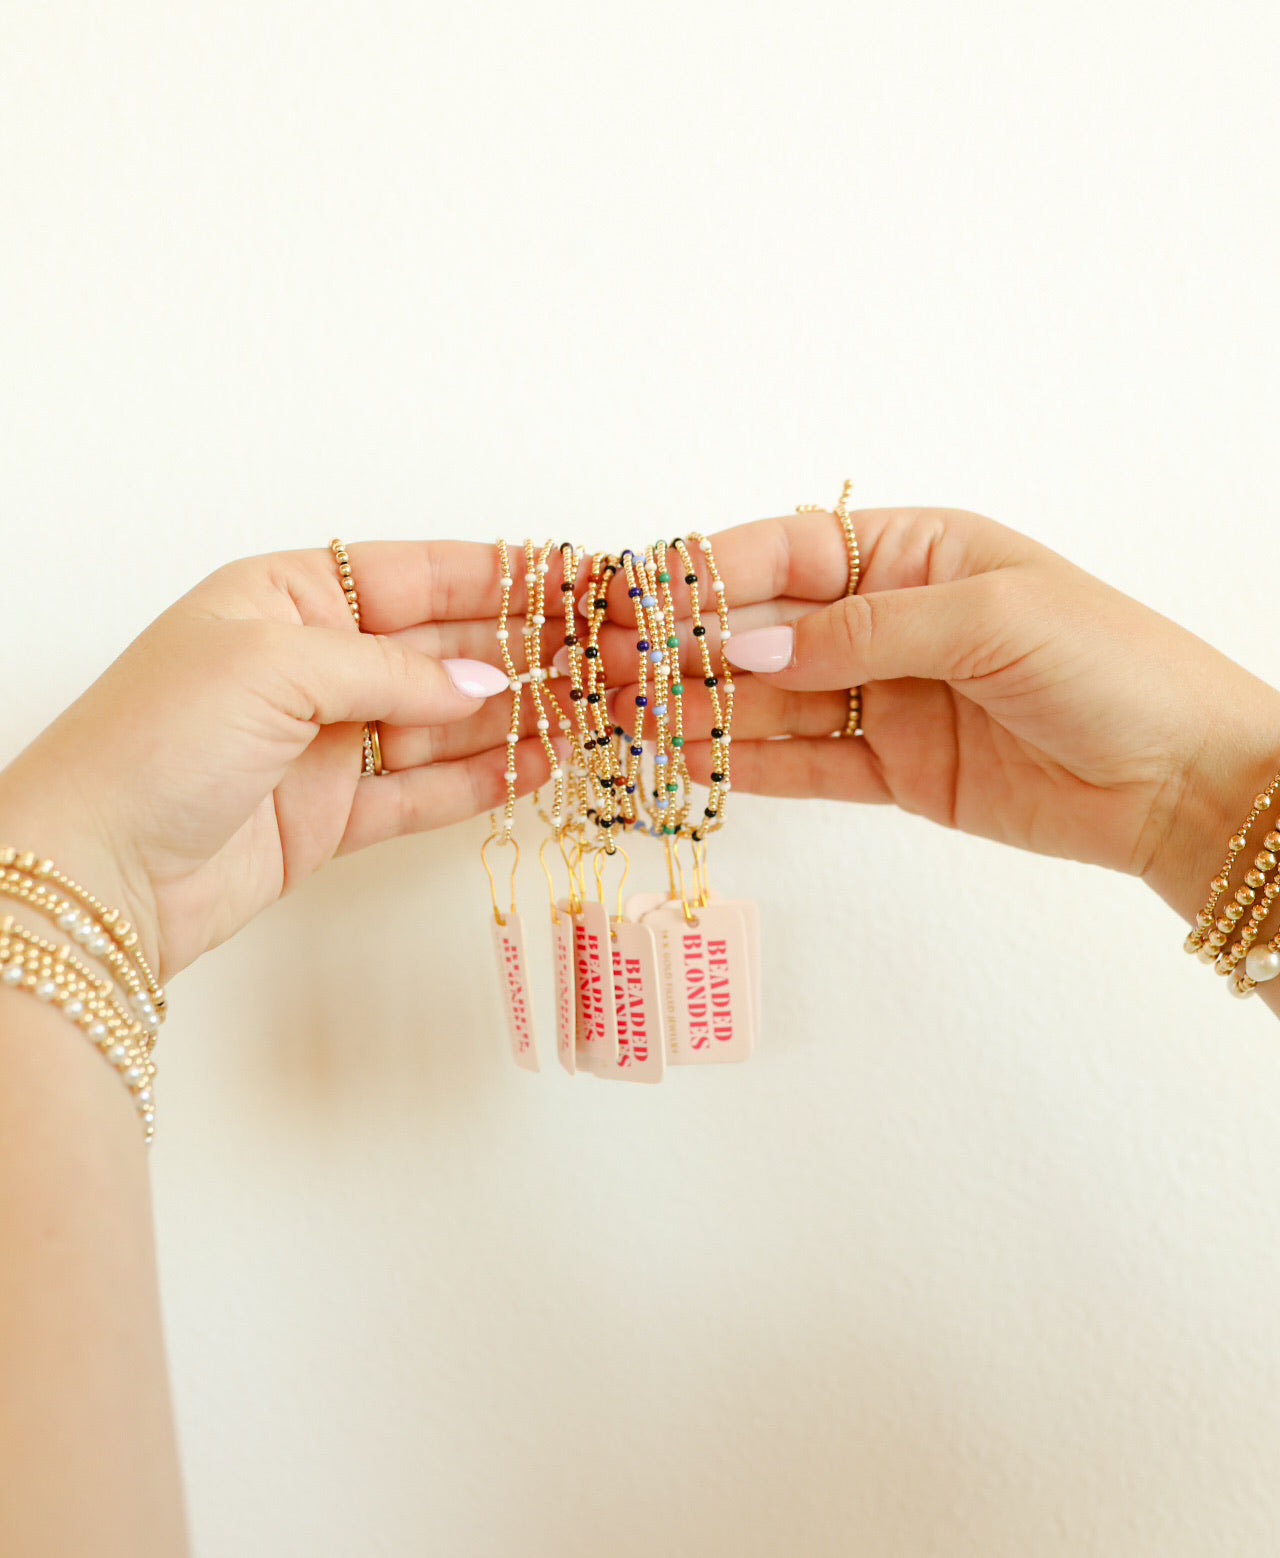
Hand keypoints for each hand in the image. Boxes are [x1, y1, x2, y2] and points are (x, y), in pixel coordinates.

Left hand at [0, 541, 572, 981]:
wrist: (96, 869)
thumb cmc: (157, 740)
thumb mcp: (275, 666)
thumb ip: (393, 673)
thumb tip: (488, 691)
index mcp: (285, 598)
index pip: (414, 574)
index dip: (497, 575)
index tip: (572, 576)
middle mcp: (311, 664)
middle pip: (438, 648)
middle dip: (519, 649)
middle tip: (601, 652)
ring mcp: (325, 743)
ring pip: (442, 722)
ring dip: (514, 716)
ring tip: (591, 710)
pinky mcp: (334, 816)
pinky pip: (426, 789)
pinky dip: (483, 779)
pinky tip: (540, 765)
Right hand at [597, 507, 1279, 909]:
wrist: (1184, 783)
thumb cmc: (1110, 668)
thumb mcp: (989, 619)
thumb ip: (862, 633)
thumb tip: (747, 642)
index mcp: (919, 553)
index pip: (793, 550)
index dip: (713, 569)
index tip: (642, 593)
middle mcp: (892, 621)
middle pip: (768, 628)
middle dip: (688, 645)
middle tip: (608, 667)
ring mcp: (888, 699)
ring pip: (774, 700)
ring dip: (700, 708)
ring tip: (623, 719)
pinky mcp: (895, 771)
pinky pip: (805, 764)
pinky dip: (746, 765)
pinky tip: (687, 763)